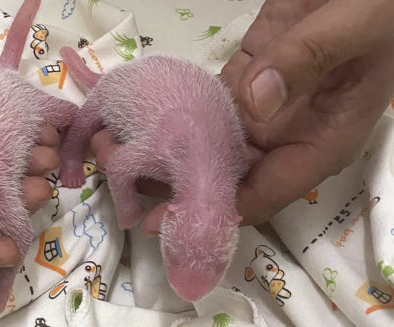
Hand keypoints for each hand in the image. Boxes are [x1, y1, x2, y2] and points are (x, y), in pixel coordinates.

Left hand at [89, 0, 393, 230]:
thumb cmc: (379, 9)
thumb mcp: (355, 29)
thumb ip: (308, 60)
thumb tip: (255, 103)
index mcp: (320, 142)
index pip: (263, 195)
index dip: (215, 212)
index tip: (164, 219)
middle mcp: (285, 135)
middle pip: (225, 176)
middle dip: (177, 185)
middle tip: (122, 179)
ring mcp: (261, 107)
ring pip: (208, 142)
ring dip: (167, 151)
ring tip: (116, 151)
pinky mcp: (244, 77)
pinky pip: (205, 104)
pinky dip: (173, 112)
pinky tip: (138, 118)